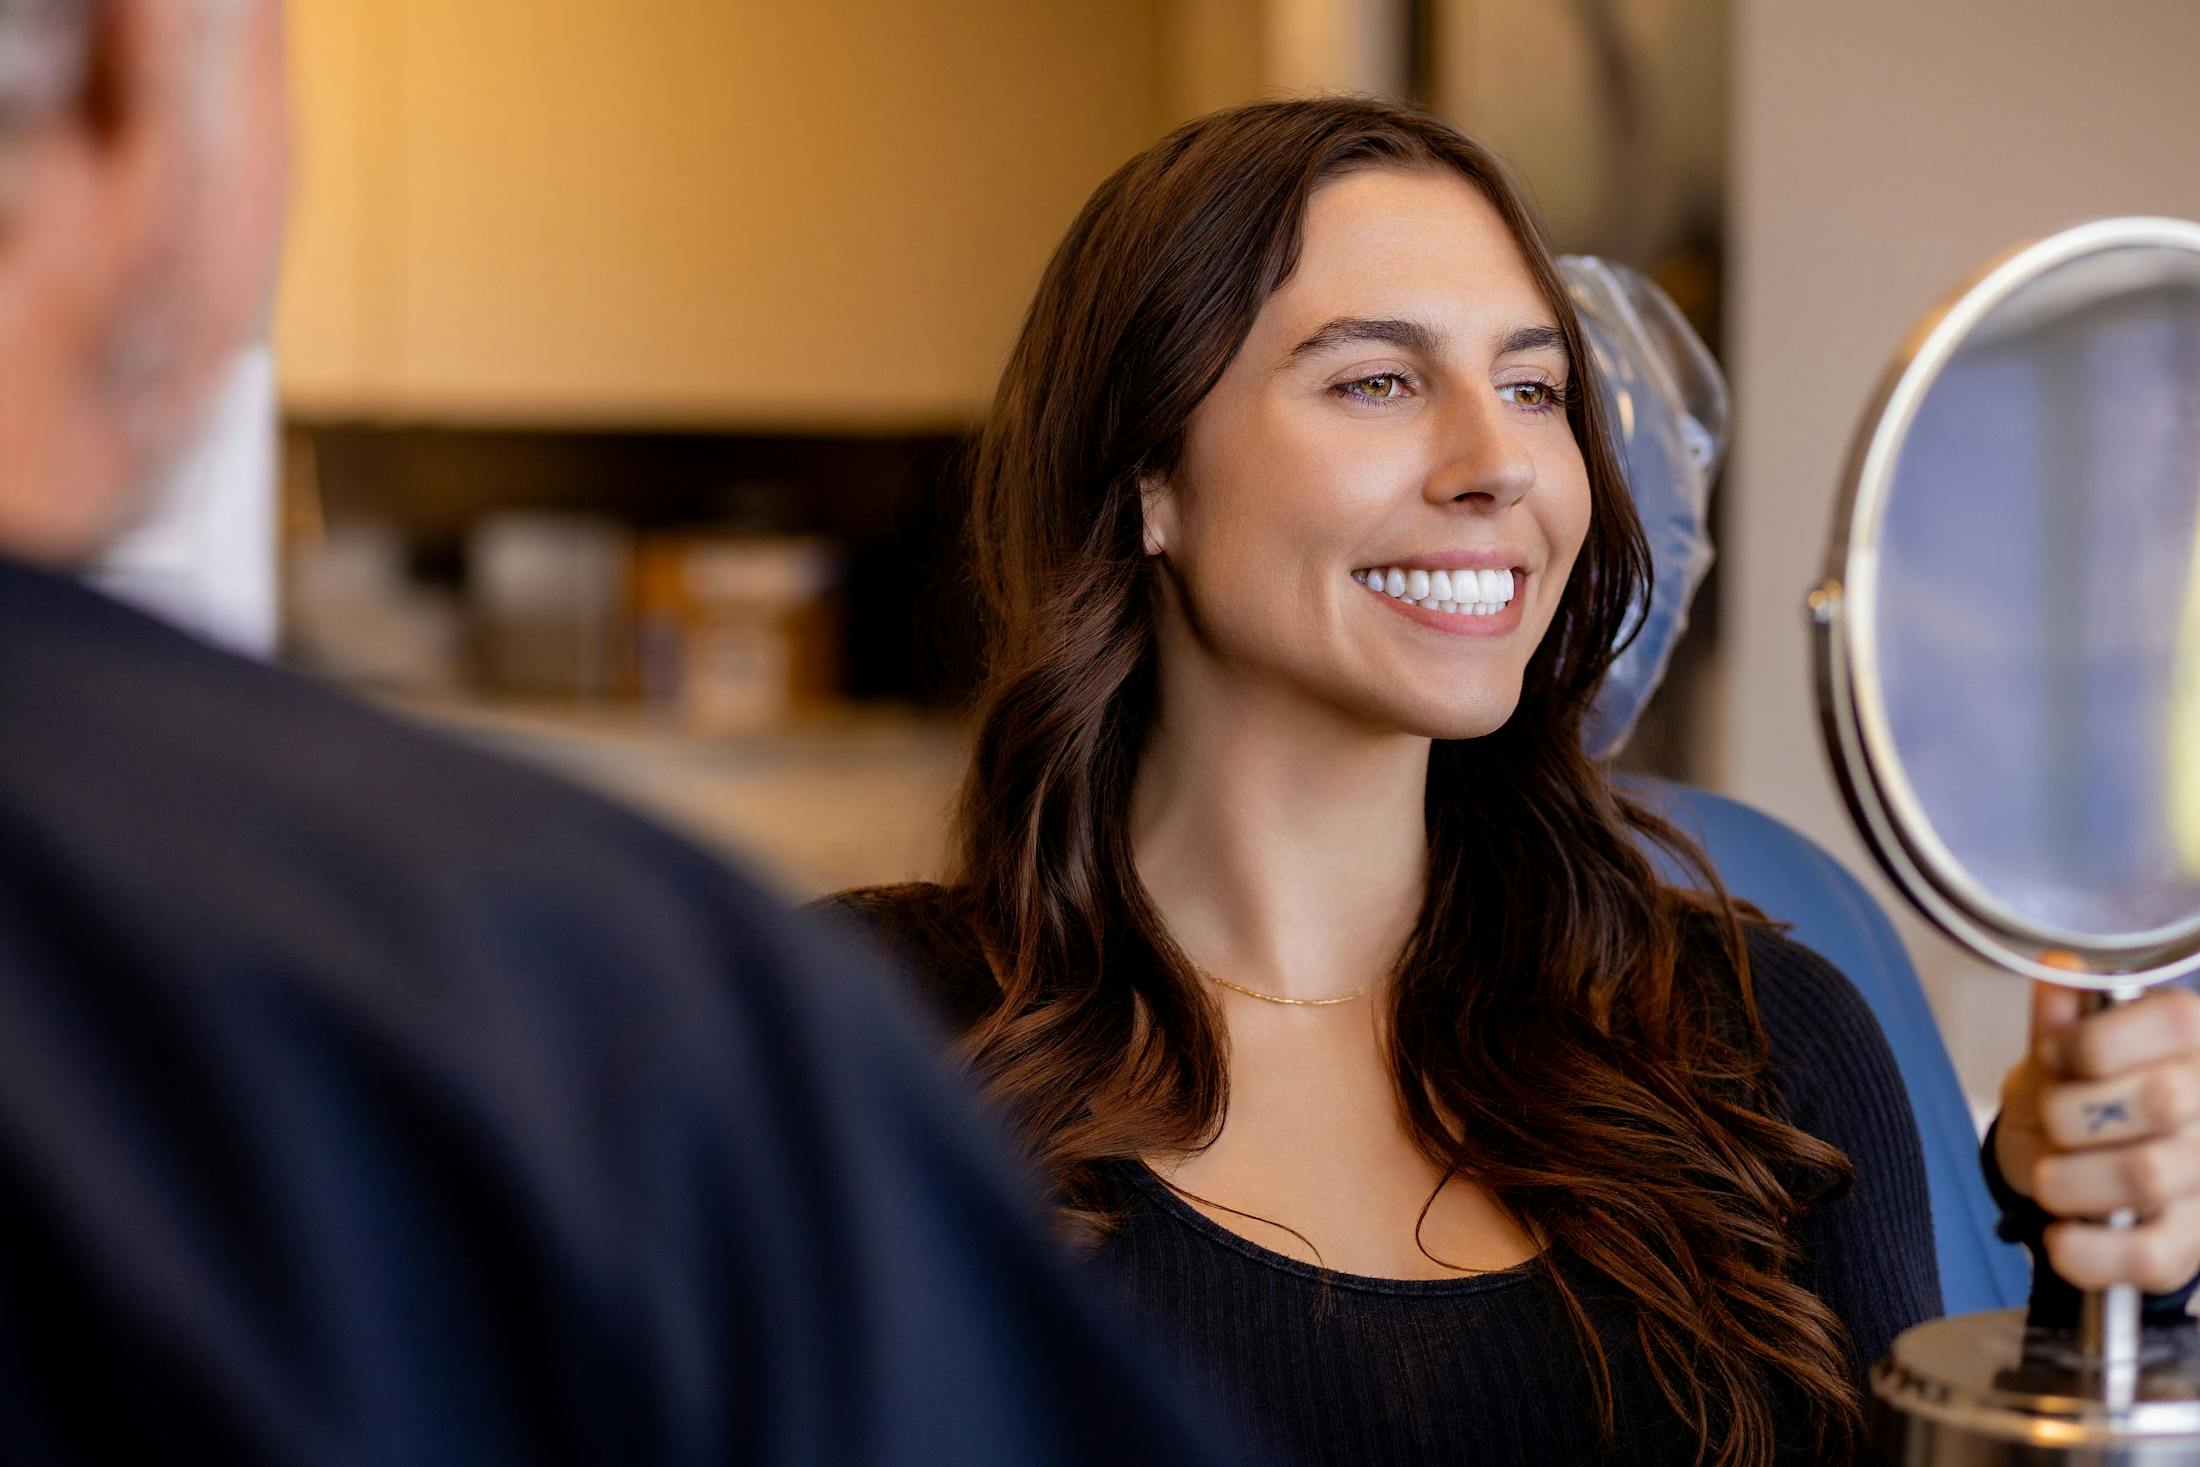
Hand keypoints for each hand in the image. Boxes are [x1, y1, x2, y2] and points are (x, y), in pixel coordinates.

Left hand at [1994, 980, 2199, 1292]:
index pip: (2174, 1022)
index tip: (2055, 1056)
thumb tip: (2059, 968)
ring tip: (2051, 1179)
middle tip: (2052, 1122)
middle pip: (2162, 1100)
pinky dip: (2088, 1251)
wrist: (2073, 1176)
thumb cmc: (2073, 1100)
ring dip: (2069, 1179)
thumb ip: (2058, 1017)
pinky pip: (2150, 1257)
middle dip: (2074, 1112)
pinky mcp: (2191, 1247)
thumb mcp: (2056, 1053)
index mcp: (2189, 1043)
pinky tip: (2061, 1237)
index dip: (2094, 1042)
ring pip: (2148, 1175)